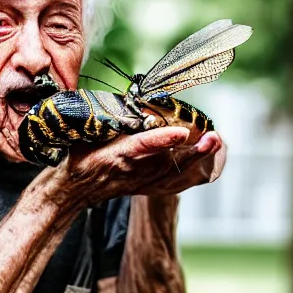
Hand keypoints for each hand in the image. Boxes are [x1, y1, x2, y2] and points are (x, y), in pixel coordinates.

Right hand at [59, 127, 225, 204]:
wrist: (75, 190)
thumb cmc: (81, 157)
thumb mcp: (87, 135)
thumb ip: (110, 121)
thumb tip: (135, 103)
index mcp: (117, 154)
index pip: (141, 146)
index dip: (162, 140)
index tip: (182, 133)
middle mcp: (134, 170)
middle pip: (169, 162)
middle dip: (194, 152)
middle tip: (215, 138)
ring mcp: (142, 182)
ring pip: (176, 173)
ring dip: (199, 160)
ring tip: (217, 144)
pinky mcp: (147, 188)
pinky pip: (175, 183)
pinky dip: (193, 172)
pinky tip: (208, 163)